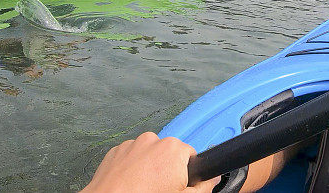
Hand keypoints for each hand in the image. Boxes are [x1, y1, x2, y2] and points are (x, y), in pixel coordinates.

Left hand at [82, 133, 219, 192]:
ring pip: (149, 154)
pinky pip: (131, 156)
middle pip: (169, 153)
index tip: (177, 185)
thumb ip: (204, 186)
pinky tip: (130, 183)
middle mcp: (153, 140)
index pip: (191, 156)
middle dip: (167, 169)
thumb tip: (212, 177)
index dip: (186, 174)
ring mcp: (132, 144)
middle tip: (159, 188)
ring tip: (142, 187)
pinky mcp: (116, 150)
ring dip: (149, 167)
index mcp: (173, 149)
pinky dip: (132, 167)